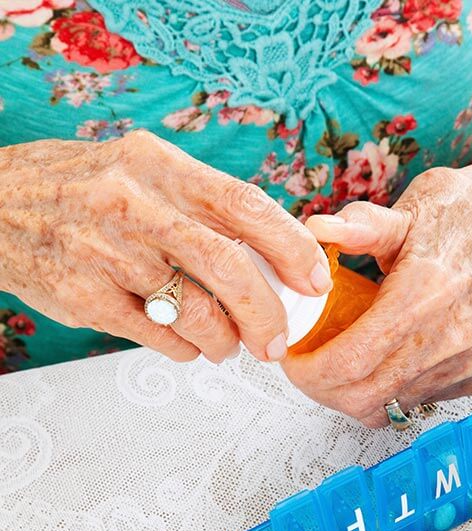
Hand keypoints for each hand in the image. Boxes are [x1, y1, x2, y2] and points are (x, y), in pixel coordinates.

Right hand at [0, 131, 331, 362]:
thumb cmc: (84, 189)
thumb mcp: (146, 172)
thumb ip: (204, 207)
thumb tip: (273, 255)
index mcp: (161, 165)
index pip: (246, 204)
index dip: (291, 246)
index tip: (315, 279)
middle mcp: (134, 203)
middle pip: (228, 265)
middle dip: (266, 313)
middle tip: (278, 340)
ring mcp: (104, 251)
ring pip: (194, 311)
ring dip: (225, 339)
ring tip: (229, 345)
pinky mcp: (82, 295)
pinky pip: (157, 337)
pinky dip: (186, 348)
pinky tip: (188, 344)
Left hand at [282, 159, 471, 425]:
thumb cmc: (453, 218)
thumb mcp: (403, 212)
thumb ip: (359, 226)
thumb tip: (317, 229)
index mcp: (426, 294)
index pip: (353, 361)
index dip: (310, 371)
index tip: (292, 359)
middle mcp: (451, 336)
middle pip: (366, 396)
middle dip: (323, 389)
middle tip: (307, 366)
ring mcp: (467, 361)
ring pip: (389, 406)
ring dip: (353, 392)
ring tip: (341, 359)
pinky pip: (415, 401)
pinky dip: (388, 390)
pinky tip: (382, 358)